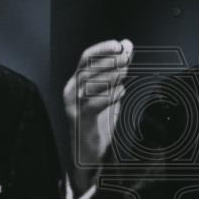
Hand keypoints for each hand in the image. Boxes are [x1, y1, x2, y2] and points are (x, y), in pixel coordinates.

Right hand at [63, 38, 133, 194]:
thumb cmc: (99, 121)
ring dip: (110, 76)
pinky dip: (109, 96)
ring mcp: (73, 106)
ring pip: (89, 84)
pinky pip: (93, 104)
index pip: (86, 58)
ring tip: (125, 73)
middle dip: (107, 60)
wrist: (90, 154)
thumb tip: (127, 45)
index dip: (102, 49)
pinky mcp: (79, 120)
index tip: (119, 45)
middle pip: (87, 68)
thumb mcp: (111, 92)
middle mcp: (71, 91)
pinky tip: (121, 93)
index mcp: (76, 82)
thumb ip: (118, 69)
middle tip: (126, 58)